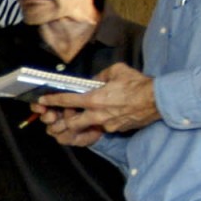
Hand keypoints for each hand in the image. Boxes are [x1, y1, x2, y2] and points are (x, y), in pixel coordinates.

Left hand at [39, 63, 160, 144]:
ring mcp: (108, 125)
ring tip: (90, 113)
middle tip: (64, 115)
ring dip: (85, 122)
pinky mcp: (117, 130)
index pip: (68, 100)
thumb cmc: (138, 84)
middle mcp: (98, 115)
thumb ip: (101, 76)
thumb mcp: (117, 71)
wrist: (158, 100)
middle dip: (66, 121)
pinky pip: (105, 127)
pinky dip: (103, 122)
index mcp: (95, 99)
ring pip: (90, 126)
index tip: (43, 100)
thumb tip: (95, 81)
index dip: (53, 100)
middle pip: (73, 123)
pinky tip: (111, 114)